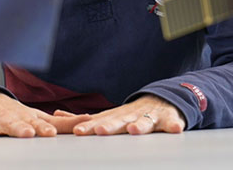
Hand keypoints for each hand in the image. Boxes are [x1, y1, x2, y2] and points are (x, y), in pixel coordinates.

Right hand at [0, 91, 90, 138]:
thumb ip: (63, 122)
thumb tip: (90, 119)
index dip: (43, 128)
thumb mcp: (39, 117)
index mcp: (25, 119)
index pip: (37, 124)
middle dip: (18, 128)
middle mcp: (7, 119)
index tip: (48, 133)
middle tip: (24, 133)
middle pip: (14, 124)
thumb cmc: (17, 114)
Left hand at [66, 95, 185, 135]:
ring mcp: (150, 117)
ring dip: (139, 125)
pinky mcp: (170, 119)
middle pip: (119, 121)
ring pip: (145, 121)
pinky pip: (173, 122)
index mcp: (115, 117)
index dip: (89, 127)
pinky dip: (174, 125)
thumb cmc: (131, 114)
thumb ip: (85, 118)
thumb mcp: (108, 115)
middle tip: (99, 131)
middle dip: (109, 126)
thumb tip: (56, 115)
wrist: (163, 100)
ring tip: (133, 130)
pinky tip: (176, 128)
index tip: (77, 132)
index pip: (99, 122)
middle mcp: (131, 115)